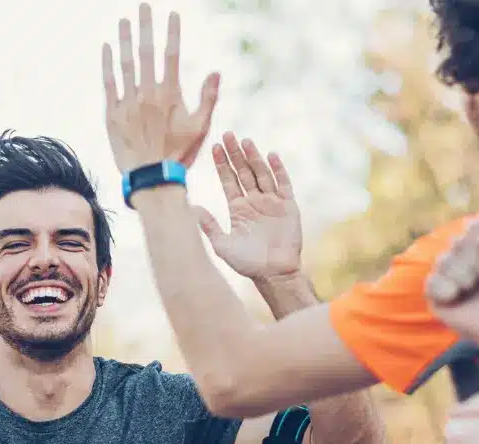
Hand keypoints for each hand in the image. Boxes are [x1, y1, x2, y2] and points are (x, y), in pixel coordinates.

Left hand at [102, 4, 220, 174]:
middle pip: (146, 52)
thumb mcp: (201, 127)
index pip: (171, 55)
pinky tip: (107, 48)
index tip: (172, 14)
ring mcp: (128, 103)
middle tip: (143, 6)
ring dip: (124, 39)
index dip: (172, 33)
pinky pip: (109, 84)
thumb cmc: (179, 155)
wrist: (151, 179)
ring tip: (124, 20)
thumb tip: (216, 71)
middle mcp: (147, 94)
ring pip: (125, 64)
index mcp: (170, 95)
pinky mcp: (112, 115)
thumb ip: (208, 98)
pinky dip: (107, 65)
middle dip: (145, 26)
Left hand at [198, 132, 301, 280]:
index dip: (222, 164)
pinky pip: (283, 184)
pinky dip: (278, 170)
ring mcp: (272, 202)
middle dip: (236, 154)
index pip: (228, 180)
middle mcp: (254, 201)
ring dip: (254, 157)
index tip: (214, 146)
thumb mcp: (222, 245)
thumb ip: (208, 226)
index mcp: (238, 208)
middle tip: (228, 135)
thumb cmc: (247, 263)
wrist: (273, 273)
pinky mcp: (288, 206)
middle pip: (244, 172)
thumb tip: (190, 208)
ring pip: (262, 174)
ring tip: (246, 141)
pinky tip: (271, 156)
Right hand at [425, 214, 478, 359]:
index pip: (473, 226)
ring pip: (442, 260)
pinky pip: (431, 282)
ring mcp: (451, 278)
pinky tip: (456, 296)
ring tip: (474, 287)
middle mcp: (465, 257)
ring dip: (463, 274)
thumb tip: (478, 236)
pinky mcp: (438, 298)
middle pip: (456, 242)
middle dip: (474, 258)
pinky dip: (444, 288)